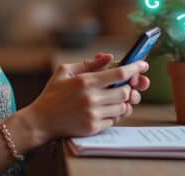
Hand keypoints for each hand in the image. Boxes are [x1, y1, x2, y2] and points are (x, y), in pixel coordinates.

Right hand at [21, 53, 148, 141]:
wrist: (41, 120)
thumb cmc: (53, 93)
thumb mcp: (65, 71)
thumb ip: (89, 63)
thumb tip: (109, 57)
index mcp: (85, 81)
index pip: (119, 74)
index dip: (135, 68)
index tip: (144, 65)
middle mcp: (91, 98)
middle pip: (125, 92)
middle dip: (127, 88)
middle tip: (121, 87)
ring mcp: (93, 114)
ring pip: (122, 107)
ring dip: (121, 102)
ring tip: (110, 99)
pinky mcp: (92, 127)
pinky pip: (113, 120)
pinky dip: (113, 115)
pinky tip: (103, 110)